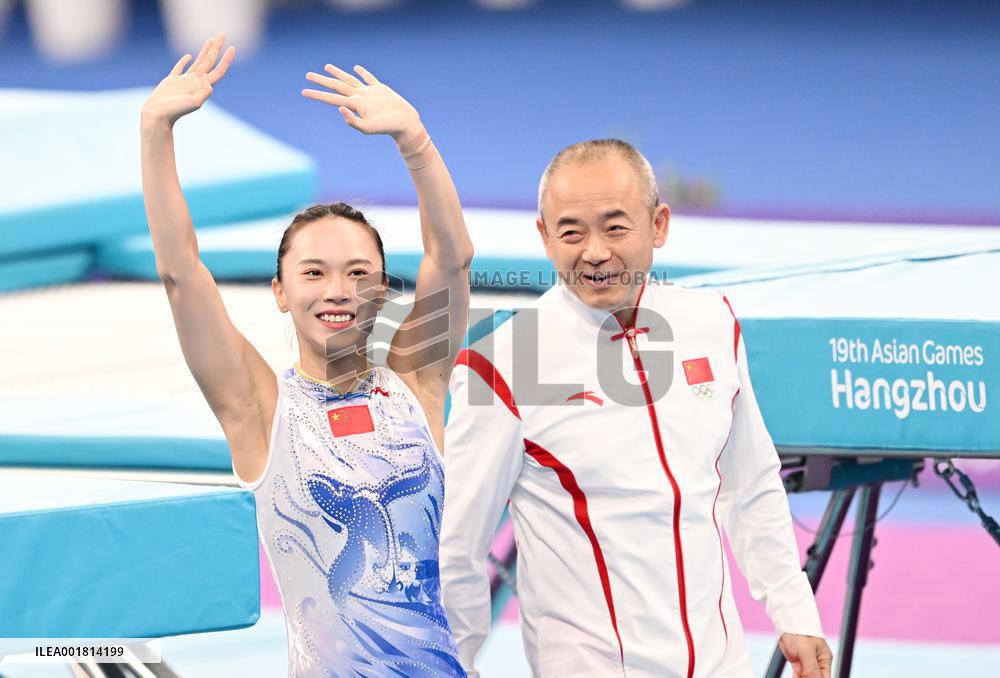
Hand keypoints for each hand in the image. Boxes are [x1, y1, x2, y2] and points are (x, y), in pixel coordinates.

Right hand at [141, 33, 234, 125]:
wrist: (157, 116)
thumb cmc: (175, 111)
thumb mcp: (194, 103)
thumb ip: (204, 91)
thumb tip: (208, 78)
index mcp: (202, 87)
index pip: (218, 71)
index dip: (226, 60)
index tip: (232, 47)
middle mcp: (196, 83)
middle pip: (210, 62)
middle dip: (216, 48)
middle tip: (223, 34)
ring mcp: (184, 81)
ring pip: (198, 62)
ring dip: (205, 51)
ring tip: (211, 39)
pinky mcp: (171, 81)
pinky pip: (180, 68)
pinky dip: (184, 61)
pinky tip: (189, 56)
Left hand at [302, 64, 423, 146]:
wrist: (405, 124)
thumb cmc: (387, 128)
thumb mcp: (368, 128)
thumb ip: (353, 121)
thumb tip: (339, 108)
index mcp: (354, 104)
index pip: (331, 98)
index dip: (317, 94)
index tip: (304, 92)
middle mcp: (359, 97)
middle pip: (337, 85)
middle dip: (322, 80)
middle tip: (308, 75)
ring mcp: (369, 92)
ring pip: (349, 79)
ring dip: (337, 73)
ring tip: (326, 67)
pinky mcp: (380, 89)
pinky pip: (368, 78)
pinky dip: (362, 72)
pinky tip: (356, 68)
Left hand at [779, 633, 832, 677]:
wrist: (787, 624)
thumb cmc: (800, 631)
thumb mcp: (806, 650)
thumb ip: (812, 667)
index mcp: (824, 659)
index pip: (825, 677)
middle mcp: (817, 663)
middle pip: (816, 677)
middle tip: (803, 676)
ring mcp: (807, 663)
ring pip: (806, 677)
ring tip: (797, 675)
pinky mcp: (798, 663)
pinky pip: (798, 676)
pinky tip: (795, 676)